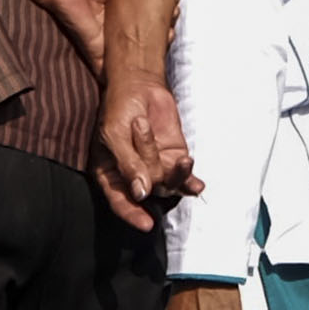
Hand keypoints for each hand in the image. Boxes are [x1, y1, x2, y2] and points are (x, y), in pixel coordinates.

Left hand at [21, 0, 182, 71]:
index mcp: (126, 2)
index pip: (153, 11)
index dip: (167, 9)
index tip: (175, 5)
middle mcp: (120, 22)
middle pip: (150, 33)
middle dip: (165, 29)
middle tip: (170, 21)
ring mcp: (111, 39)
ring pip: (140, 53)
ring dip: (155, 50)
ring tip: (167, 37)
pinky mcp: (101, 53)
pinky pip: (119, 68)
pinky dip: (133, 72)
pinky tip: (150, 68)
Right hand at [92, 75, 200, 230]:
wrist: (138, 85)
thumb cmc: (118, 108)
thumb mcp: (115, 134)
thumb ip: (128, 164)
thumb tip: (142, 193)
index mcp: (111, 175)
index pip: (120, 201)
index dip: (132, 214)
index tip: (146, 224)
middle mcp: (134, 176)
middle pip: (148, 190)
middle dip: (148, 163)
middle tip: (139, 126)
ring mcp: (156, 168)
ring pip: (167, 183)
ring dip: (171, 170)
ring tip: (165, 143)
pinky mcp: (174, 158)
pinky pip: (184, 177)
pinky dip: (190, 180)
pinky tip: (197, 184)